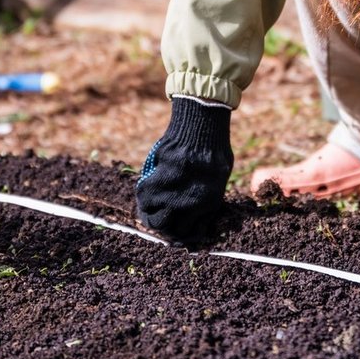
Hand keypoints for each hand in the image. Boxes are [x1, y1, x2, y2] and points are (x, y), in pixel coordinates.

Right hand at [135, 96, 232, 246]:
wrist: (203, 127)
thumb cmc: (213, 148)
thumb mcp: (217, 178)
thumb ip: (205, 198)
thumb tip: (191, 217)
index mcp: (210, 204)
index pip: (189, 232)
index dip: (177, 232)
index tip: (170, 227)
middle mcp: (192, 204)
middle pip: (167, 229)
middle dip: (158, 225)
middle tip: (153, 217)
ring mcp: (175, 193)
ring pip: (153, 217)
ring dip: (147, 213)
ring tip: (146, 206)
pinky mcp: (161, 179)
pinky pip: (144, 197)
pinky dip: (141, 196)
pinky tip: (144, 191)